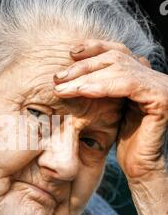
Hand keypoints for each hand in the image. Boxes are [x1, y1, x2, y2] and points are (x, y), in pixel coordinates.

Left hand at [53, 39, 167, 183]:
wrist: (139, 167)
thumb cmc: (121, 141)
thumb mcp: (107, 107)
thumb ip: (99, 86)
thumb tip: (71, 70)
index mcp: (143, 74)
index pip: (117, 51)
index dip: (94, 47)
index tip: (70, 53)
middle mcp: (154, 76)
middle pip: (116, 57)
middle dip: (83, 65)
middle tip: (58, 77)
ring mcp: (160, 85)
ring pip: (118, 68)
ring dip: (85, 77)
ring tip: (62, 87)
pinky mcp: (161, 97)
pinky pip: (127, 84)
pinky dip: (102, 86)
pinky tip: (82, 91)